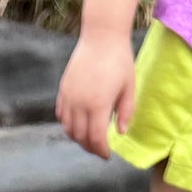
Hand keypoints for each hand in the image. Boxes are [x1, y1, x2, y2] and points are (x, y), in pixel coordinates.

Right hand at [56, 30, 137, 160]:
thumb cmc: (120, 60)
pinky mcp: (63, 89)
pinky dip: (68, 124)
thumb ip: (126, 112)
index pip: (96, 138)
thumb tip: (120, 132)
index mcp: (98, 105)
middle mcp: (80, 104)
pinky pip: (61, 115)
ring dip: (78, 138)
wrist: (101, 36)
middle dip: (90, 147)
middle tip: (99, 149)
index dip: (101, 151)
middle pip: (80, 137)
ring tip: (88, 138)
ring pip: (68, 128)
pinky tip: (77, 124)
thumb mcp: (129, 87)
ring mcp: (69, 97)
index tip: (107, 155)